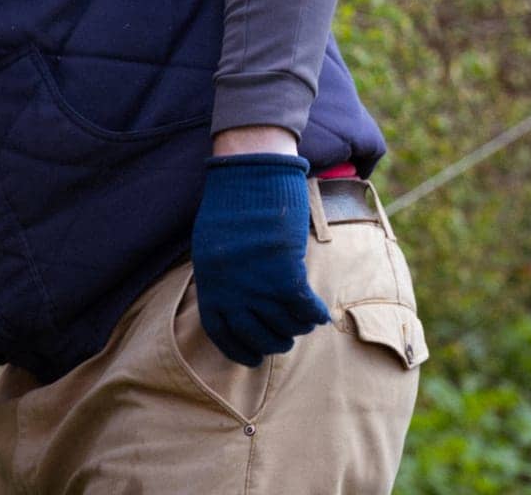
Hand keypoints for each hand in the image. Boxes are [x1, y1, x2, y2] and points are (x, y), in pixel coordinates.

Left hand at [190, 153, 330, 366]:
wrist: (249, 172)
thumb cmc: (230, 202)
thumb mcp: (212, 244)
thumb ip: (221, 276)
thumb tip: (235, 304)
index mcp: (209, 281)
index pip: (221, 334)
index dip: (239, 351)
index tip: (253, 357)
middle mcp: (231, 290)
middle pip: (258, 338)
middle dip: (275, 343)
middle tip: (286, 336)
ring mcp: (258, 285)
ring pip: (285, 328)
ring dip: (298, 328)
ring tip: (304, 318)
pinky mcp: (285, 274)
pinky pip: (306, 311)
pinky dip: (316, 315)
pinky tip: (321, 312)